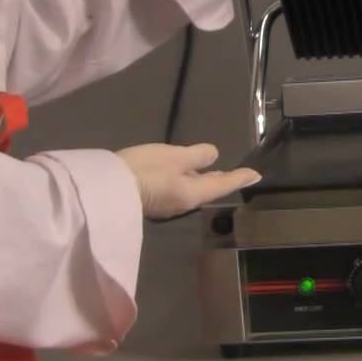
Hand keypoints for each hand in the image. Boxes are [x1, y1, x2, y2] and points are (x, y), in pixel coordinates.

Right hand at [116, 142, 259, 218]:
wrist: (105, 189)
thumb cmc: (145, 170)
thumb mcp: (174, 157)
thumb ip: (196, 156)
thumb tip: (213, 156)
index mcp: (193, 193)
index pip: (223, 184)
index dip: (240, 177)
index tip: (256, 175)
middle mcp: (183, 202)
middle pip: (208, 189)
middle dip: (221, 180)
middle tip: (236, 174)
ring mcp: (167, 204)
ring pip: (192, 190)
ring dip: (204, 180)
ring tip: (212, 171)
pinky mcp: (152, 201)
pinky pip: (177, 189)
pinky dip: (187, 180)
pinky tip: (185, 174)